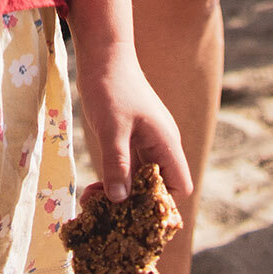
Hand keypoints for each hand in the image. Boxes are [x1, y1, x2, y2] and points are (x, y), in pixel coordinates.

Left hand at [72, 38, 193, 209]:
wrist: (101, 54)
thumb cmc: (111, 86)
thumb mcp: (112, 127)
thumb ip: (117, 163)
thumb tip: (119, 200)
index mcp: (166, 142)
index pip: (179, 187)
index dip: (163, 206)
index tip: (136, 218)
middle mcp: (160, 145)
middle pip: (157, 188)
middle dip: (135, 206)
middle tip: (107, 219)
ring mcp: (145, 142)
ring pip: (139, 180)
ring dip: (120, 195)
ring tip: (93, 206)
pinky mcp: (128, 139)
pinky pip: (126, 169)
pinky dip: (113, 181)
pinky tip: (93, 190)